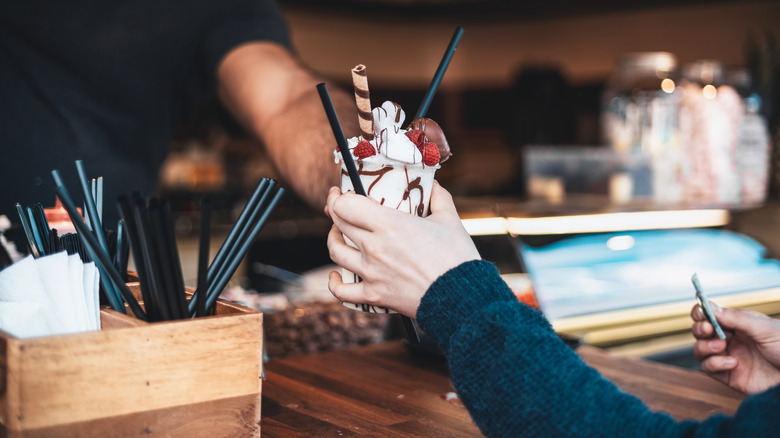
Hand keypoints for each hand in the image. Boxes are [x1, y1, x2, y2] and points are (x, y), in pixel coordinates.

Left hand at [325, 182, 479, 316]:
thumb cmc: (457, 257)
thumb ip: (439, 197)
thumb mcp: (450, 219)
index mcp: (389, 224)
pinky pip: (342, 291)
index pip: (346, 205)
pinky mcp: (374, 295)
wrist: (461, 298)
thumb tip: (433, 184)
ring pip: (336, 252)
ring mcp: (371, 273)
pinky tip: (336, 275)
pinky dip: (334, 283)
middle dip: (334, 212)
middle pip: (338, 224)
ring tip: (338, 235)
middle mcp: (374, 247)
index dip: (338, 197)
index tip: (339, 192)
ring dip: (333, 240)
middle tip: (339, 208)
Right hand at [691, 303, 779, 393]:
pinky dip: (714, 364)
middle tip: (708, 329)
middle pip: (701, 331)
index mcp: (739, 324)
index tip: (701, 313)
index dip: (701, 312)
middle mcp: (731, 340)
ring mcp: (728, 357)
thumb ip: (737, 318)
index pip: (712, 315)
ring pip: (700, 350)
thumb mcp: (765, 329)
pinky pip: (708, 368)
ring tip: (721, 346)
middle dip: (700, 329)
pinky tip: (732, 363)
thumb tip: (710, 306)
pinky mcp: (728, 375)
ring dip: (705, 346)